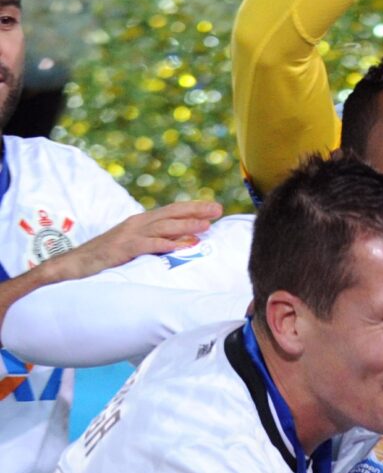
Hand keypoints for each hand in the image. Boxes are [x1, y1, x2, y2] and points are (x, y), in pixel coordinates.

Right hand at [45, 199, 220, 281]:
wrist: (74, 264)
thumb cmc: (106, 257)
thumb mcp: (134, 246)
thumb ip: (154, 241)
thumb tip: (182, 242)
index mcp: (140, 222)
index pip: (171, 212)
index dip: (192, 208)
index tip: (214, 208)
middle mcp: (137, 224)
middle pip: (170, 214)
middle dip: (195, 210)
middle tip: (218, 209)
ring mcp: (129, 235)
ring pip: (162, 227)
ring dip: (185, 225)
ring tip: (206, 225)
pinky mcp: (123, 248)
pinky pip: (147, 245)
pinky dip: (164, 244)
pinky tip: (181, 246)